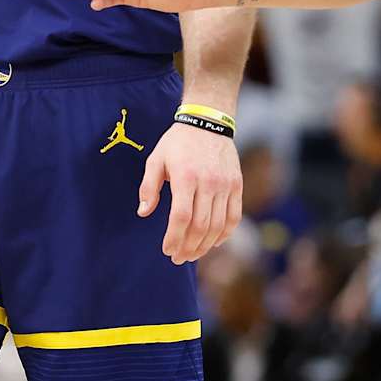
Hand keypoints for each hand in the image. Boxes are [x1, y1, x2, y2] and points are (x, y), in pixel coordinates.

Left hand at [138, 121, 241, 264]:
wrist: (209, 121)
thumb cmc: (178, 142)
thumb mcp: (156, 159)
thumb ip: (149, 187)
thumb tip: (144, 212)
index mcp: (186, 176)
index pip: (181, 217)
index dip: (174, 238)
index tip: (167, 250)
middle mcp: (208, 182)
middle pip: (200, 226)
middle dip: (188, 247)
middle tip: (178, 258)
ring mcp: (226, 184)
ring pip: (218, 225)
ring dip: (205, 246)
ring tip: (193, 254)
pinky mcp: (237, 185)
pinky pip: (234, 216)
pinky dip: (225, 234)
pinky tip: (214, 243)